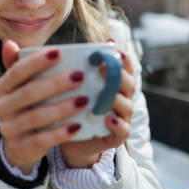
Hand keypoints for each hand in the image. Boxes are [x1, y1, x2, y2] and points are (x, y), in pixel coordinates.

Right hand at [0, 40, 88, 173]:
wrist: (20, 144)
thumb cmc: (28, 105)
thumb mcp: (22, 85)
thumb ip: (20, 63)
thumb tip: (10, 42)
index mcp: (1, 87)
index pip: (17, 71)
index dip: (37, 62)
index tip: (60, 52)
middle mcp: (1, 107)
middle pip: (29, 93)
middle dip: (56, 84)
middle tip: (81, 76)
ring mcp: (9, 129)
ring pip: (36, 117)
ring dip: (62, 108)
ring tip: (85, 100)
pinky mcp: (21, 147)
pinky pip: (42, 140)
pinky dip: (60, 133)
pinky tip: (77, 125)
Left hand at [59, 48, 135, 167]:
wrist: (70, 138)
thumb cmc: (71, 107)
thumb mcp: (72, 88)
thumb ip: (73, 72)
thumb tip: (59, 50)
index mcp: (114, 83)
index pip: (125, 67)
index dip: (123, 58)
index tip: (113, 50)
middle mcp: (122, 98)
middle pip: (129, 84)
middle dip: (118, 75)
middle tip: (102, 69)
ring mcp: (122, 117)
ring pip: (127, 105)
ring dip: (117, 100)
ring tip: (105, 96)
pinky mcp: (118, 136)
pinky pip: (123, 130)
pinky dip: (118, 124)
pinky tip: (108, 119)